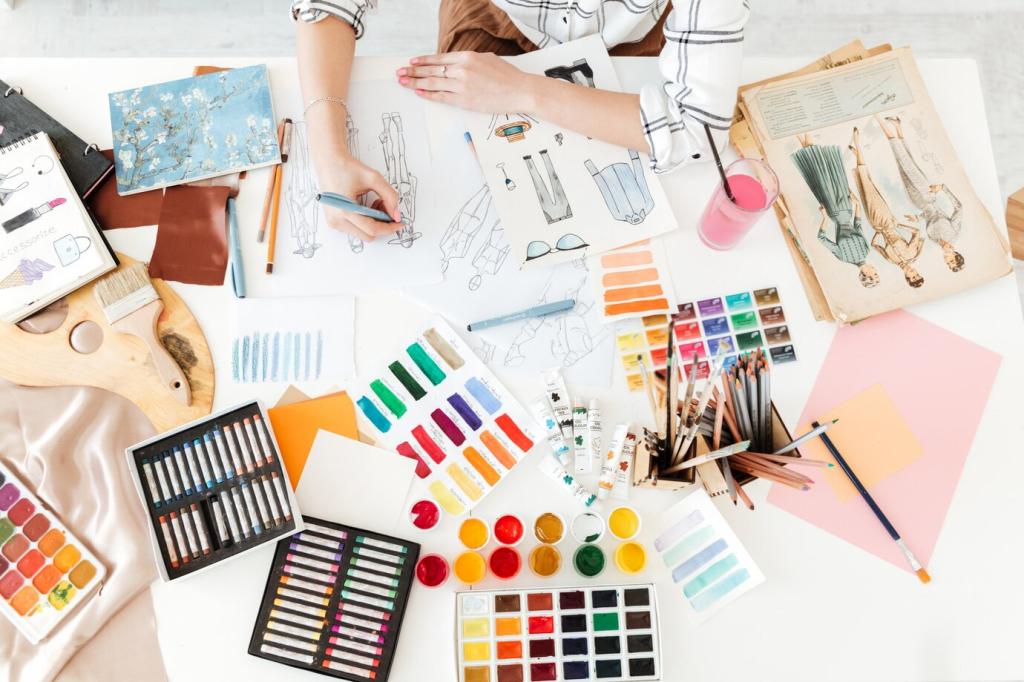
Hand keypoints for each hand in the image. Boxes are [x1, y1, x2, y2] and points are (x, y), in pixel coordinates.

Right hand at [314, 153, 400, 241]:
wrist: (328, 162)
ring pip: (363, 233)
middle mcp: (336, 220)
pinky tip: (365, 206)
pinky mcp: (333, 222)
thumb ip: (390, 196)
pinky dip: (365, 221)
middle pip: (368, 235)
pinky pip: (355, 229)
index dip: (389, 227)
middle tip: (385, 206)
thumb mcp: (373, 178)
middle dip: (382, 224)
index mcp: (344, 210)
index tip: (400, 222)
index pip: (372, 229)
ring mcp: (333, 223)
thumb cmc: (348, 168)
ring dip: (374, 222)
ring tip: (373, 202)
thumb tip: (396, 215)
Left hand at [396, 52, 534, 112]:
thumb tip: (455, 64)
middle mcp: (462, 70)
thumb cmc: (507, 76)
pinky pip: (441, 97)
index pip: (438, 59)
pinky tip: (419, 93)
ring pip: (432, 84)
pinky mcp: (464, 100)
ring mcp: (462, 86)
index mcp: (467, 57)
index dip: (423, 61)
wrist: (520, 90)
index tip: (412, 62)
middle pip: (431, 71)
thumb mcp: (486, 59)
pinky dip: (429, 95)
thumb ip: (468, 60)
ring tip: (404, 82)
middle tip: (400, 73)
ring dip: (415, 83)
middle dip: (413, 72)